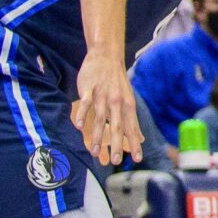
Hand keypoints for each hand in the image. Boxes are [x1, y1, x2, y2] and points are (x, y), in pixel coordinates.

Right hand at [72, 50, 140, 165]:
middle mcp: (117, 102)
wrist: (107, 56)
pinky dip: (82, 114)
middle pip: (117, 126)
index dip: (135, 143)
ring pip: (100, 118)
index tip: (137, 158)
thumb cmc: (117, 82)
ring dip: (97, 136)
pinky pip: (85, 104)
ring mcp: (103, 96)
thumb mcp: (128, 100)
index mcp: (127, 106)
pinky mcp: (89, 89)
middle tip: (115, 160)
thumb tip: (140, 138)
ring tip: (94, 152)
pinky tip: (77, 126)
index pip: (132, 128)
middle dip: (117, 144)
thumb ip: (132, 121)